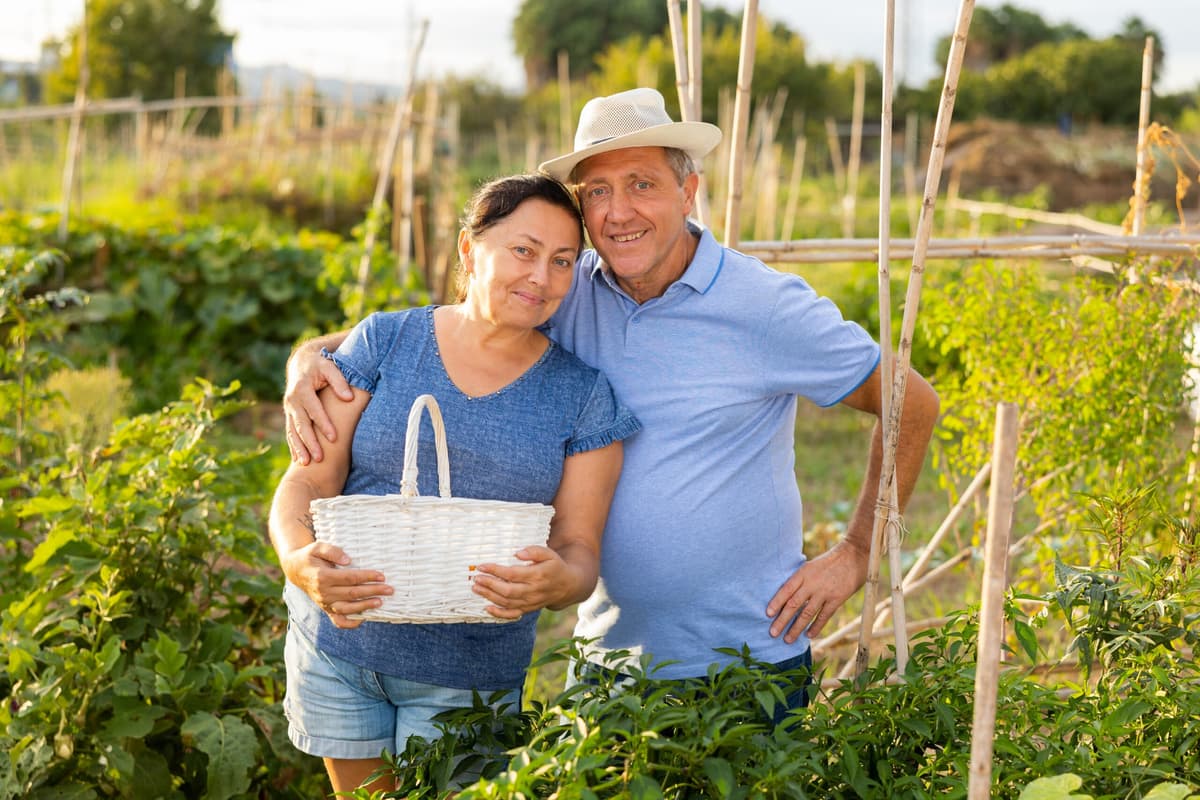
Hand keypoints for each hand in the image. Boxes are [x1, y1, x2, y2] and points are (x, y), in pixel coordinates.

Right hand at [282, 541, 392, 628]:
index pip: (350, 578)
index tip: (381, 576)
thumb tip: (348, 560)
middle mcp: (324, 592)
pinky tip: (364, 619)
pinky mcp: (326, 609)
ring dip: (365, 606)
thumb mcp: (317, 547)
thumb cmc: (310, 556)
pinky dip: (350, 623)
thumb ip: (332, 551)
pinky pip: (338, 621)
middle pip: (352, 593)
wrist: (296, 570)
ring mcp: (324, 603)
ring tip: (380, 602)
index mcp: (323, 577)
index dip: (367, 577)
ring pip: (347, 608)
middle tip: (389, 589)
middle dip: (372, 591)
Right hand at [283, 348, 352, 463]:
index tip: (334, 437)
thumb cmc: (320, 365)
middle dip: (309, 442)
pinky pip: (290, 433)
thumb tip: (349, 398)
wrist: (301, 363)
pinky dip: (294, 446)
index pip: (314, 409)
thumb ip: (339, 381)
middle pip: (301, 425)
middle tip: (319, 458)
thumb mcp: (330, 367)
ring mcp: (289, 409)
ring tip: (306, 463)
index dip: (323, 424)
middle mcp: (292, 401)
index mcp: (302, 389)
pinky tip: (298, 460)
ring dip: (299, 448)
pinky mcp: (289, 415)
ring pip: (293, 431)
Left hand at [470, 546, 576, 619]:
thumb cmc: (555, 566)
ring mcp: (531, 602)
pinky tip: (487, 607)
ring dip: (489, 596)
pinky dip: (499, 613)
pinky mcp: (529, 609)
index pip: (513, 574)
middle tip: (476, 578)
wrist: (567, 586)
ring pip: (507, 602)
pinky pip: (512, 614)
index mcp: (538, 575)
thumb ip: (534, 551)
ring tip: (476, 588)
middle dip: (489, 585)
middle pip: (508, 591)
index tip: (482, 566)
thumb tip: (517, 553)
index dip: (496, 570)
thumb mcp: (549, 554)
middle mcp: (534, 591)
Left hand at [766, 539, 869, 641]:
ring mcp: (825, 592)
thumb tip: (788, 597)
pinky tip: (808, 635)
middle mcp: (812, 583)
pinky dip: (815, 627)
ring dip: (796, 628)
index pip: (786, 589)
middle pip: (793, 604)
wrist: (854, 555)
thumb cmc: (830, 562)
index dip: (776, 602)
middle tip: (773, 633)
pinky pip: (824, 616)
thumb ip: (801, 580)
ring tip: (787, 639)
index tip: (768, 614)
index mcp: (803, 573)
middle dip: (782, 620)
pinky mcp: (837, 599)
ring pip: (807, 613)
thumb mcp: (811, 566)